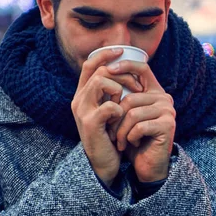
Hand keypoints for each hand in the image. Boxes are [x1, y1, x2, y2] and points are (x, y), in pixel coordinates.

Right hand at [72, 48, 143, 185]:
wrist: (103, 164)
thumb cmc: (109, 135)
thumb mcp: (109, 110)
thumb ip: (111, 92)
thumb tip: (126, 70)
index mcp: (83, 94)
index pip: (90, 64)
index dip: (105, 54)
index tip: (122, 51)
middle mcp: (78, 100)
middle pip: (99, 71)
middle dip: (122, 74)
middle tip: (137, 87)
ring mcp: (82, 112)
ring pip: (101, 82)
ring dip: (120, 89)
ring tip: (128, 103)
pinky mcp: (91, 124)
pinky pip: (110, 106)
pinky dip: (121, 109)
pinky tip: (122, 119)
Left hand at [109, 59, 175, 182]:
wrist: (147, 165)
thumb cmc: (133, 139)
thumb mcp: (125, 115)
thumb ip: (121, 97)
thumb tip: (102, 73)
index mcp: (154, 91)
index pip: (142, 68)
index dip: (125, 65)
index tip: (107, 70)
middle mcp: (164, 98)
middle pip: (130, 98)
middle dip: (115, 117)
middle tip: (111, 132)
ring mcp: (168, 111)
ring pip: (133, 113)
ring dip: (121, 130)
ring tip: (120, 140)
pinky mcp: (168, 125)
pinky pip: (139, 126)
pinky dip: (130, 137)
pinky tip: (133, 143)